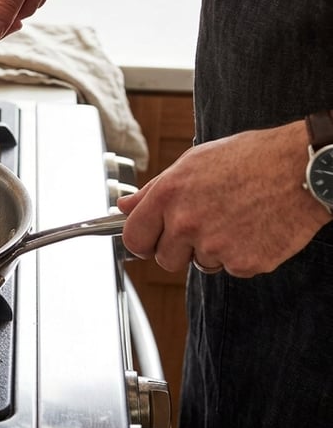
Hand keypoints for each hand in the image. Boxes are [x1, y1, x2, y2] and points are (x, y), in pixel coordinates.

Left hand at [116, 121, 329, 276]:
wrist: (302, 168)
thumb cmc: (251, 158)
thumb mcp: (193, 162)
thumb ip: (153, 190)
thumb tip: (124, 206)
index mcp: (169, 195)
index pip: (133, 238)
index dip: (141, 242)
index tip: (149, 241)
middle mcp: (187, 223)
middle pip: (164, 259)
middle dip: (178, 249)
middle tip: (202, 226)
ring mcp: (215, 246)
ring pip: (200, 264)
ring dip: (212, 250)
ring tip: (234, 219)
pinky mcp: (244, 263)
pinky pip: (232, 269)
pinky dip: (241, 255)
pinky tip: (254, 229)